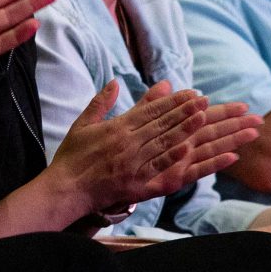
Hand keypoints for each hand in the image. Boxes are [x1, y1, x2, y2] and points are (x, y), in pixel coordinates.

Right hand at [48, 83, 211, 217]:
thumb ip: (101, 102)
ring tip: (204, 118)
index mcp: (117, 127)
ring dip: (185, 129)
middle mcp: (128, 143)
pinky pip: (157, 169)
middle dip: (186, 110)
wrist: (64, 189)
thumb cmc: (72, 157)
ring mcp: (133, 164)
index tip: (191, 93)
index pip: (150, 110)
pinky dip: (174, 159)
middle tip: (205, 100)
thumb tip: (115, 82)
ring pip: (164, 143)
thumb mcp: (83, 123)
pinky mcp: (135, 184)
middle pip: (162, 124)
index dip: (173, 101)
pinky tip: (190, 150)